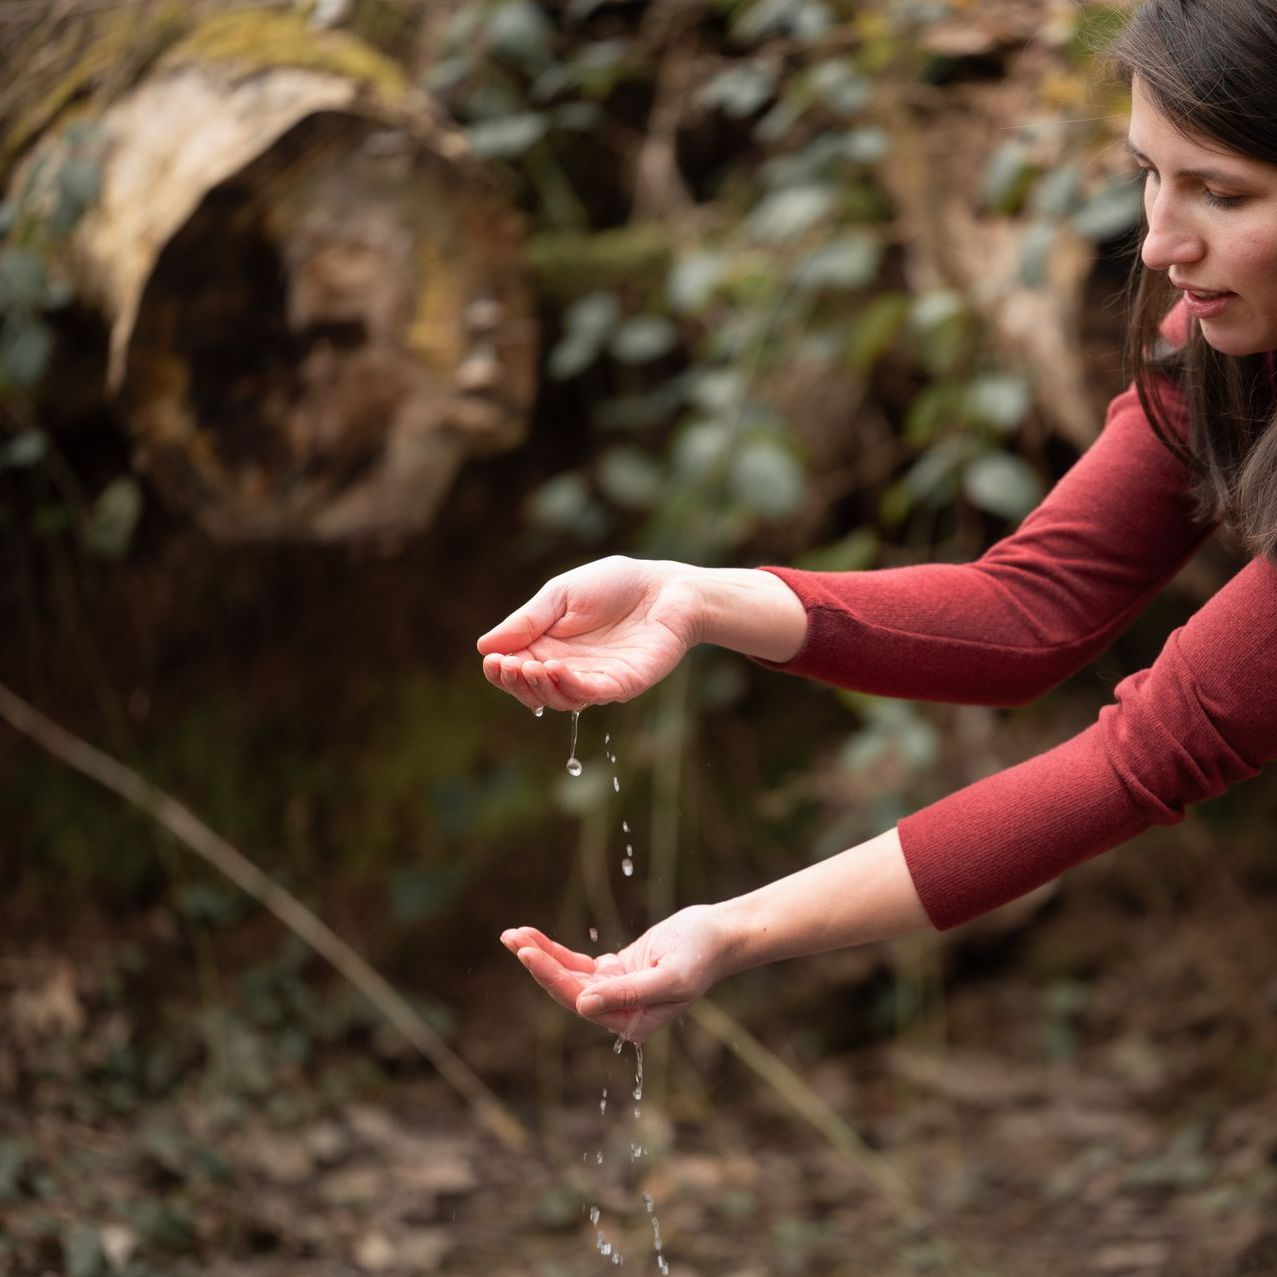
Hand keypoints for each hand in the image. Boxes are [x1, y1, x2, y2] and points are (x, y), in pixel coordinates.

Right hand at [476, 556, 701, 711]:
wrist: (665, 587)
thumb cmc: (614, 586)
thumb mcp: (560, 595)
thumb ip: (528, 620)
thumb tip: (485, 646)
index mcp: (549, 647)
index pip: (515, 670)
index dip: (500, 670)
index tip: (492, 659)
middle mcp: (569, 669)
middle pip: (533, 690)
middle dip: (516, 682)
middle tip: (508, 665)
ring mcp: (596, 679)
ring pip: (560, 698)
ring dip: (540, 687)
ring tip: (530, 666)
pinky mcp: (622, 684)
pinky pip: (593, 694)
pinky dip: (571, 686)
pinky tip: (556, 669)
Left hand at [500, 905, 729, 1042]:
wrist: (720, 935)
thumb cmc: (701, 954)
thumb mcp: (669, 975)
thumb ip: (628, 993)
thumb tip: (584, 1005)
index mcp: (633, 1023)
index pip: (582, 1002)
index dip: (552, 977)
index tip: (528, 953)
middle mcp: (620, 1013)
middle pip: (569, 989)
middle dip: (538, 964)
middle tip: (511, 938)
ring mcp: (616, 991)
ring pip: (569, 975)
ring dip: (541, 955)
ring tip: (512, 935)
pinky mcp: (615, 971)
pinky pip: (578, 963)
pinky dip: (556, 951)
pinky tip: (532, 939)